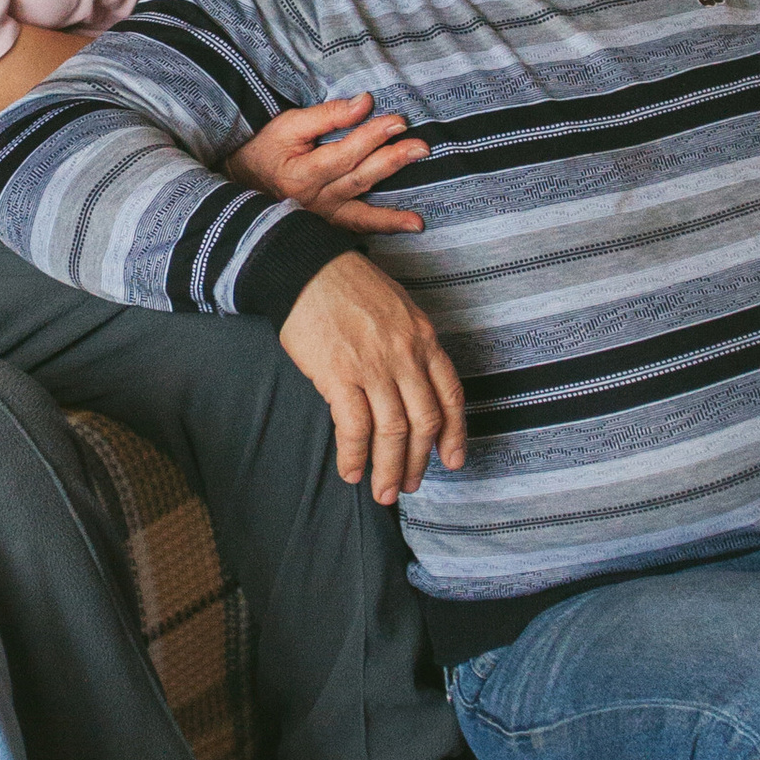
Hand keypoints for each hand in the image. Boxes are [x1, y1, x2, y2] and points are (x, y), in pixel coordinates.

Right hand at [232, 92, 428, 235]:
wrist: (239, 186)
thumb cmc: (263, 151)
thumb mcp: (287, 126)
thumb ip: (327, 115)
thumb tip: (364, 103)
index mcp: (300, 175)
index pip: (344, 154)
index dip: (372, 136)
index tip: (396, 121)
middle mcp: (313, 201)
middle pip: (359, 178)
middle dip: (392, 159)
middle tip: (421, 145)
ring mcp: (321, 217)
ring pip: (365, 205)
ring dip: (398, 193)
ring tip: (422, 181)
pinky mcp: (328, 225)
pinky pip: (361, 227)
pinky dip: (387, 226)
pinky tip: (414, 225)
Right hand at [277, 254, 467, 503]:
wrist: (305, 267)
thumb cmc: (347, 284)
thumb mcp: (398, 306)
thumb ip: (411, 343)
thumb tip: (414, 379)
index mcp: (423, 338)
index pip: (450, 394)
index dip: (454, 433)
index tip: (452, 459)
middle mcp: (405, 355)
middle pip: (423, 421)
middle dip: (418, 461)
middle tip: (409, 485)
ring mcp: (374, 366)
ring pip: (393, 432)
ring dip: (388, 469)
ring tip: (382, 492)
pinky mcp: (339, 375)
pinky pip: (354, 427)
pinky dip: (354, 456)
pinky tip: (351, 472)